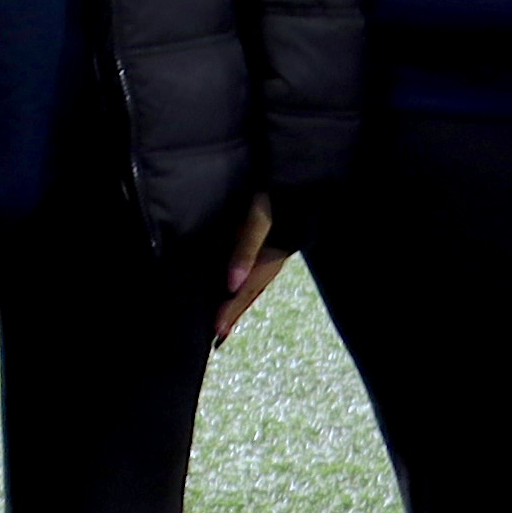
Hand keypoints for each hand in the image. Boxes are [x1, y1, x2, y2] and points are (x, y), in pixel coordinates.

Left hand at [213, 193, 291, 349]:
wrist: (295, 176)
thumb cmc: (274, 194)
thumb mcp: (257, 218)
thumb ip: (245, 249)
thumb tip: (231, 284)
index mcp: (270, 259)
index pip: (246, 292)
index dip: (230, 311)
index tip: (216, 332)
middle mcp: (272, 259)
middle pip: (251, 293)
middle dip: (234, 313)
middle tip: (218, 336)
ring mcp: (272, 252)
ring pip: (254, 284)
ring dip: (240, 301)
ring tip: (225, 318)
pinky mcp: (271, 242)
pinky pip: (256, 270)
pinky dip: (245, 283)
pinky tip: (236, 285)